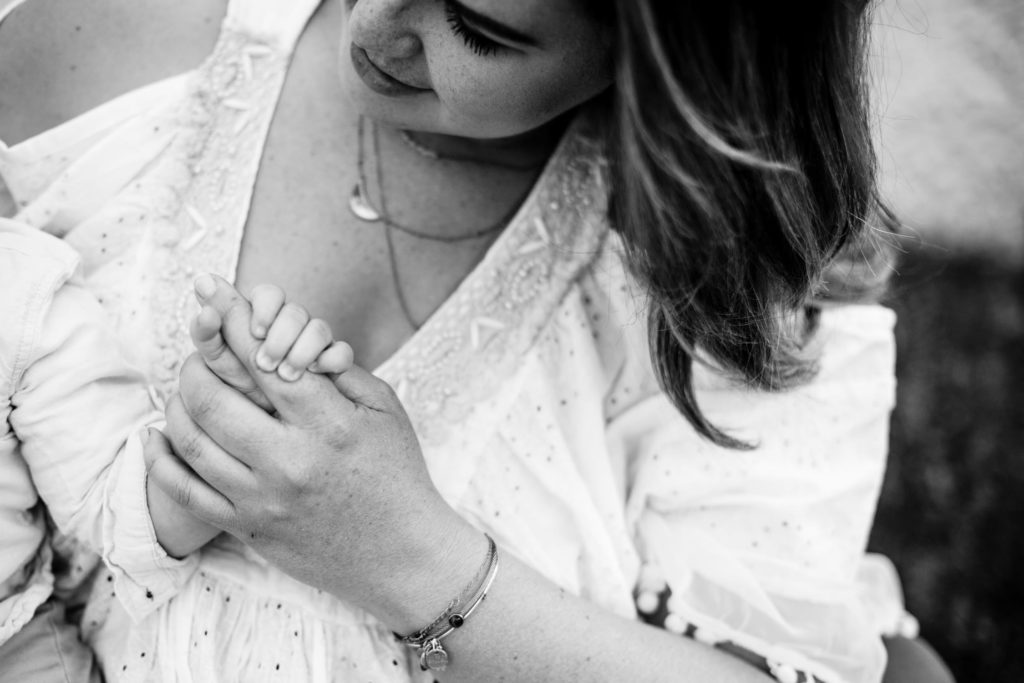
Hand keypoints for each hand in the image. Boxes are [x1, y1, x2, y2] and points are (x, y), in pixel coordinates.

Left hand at [145, 276, 481, 628]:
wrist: (401, 553)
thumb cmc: (397, 474)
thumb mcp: (385, 411)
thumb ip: (341, 372)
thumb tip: (294, 339)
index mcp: (328, 424)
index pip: (263, 359)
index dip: (232, 319)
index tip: (211, 291)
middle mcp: (289, 460)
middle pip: (213, 397)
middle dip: (197, 360)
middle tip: (200, 347)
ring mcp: (262, 498)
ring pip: (191, 440)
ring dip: (178, 403)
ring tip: (185, 387)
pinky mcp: (247, 529)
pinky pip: (184, 493)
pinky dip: (161, 461)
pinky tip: (156, 438)